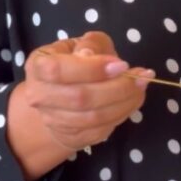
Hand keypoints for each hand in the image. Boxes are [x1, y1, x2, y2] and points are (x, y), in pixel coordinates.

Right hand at [16, 31, 154, 150]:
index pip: (59, 70)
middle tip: (141, 77)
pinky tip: (133, 101)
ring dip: (124, 103)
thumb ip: (91, 45)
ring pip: (93, 118)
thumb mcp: (81, 44)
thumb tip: (103, 60)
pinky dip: (122, 115)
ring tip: (141, 87)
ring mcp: (53, 120)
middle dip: (117, 88)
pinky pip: (100, 130)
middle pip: (80, 98)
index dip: (93, 68)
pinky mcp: (71, 136)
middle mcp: (39, 95)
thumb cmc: (73, 63)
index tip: (122, 65)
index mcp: (38, 66)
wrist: (58, 98)